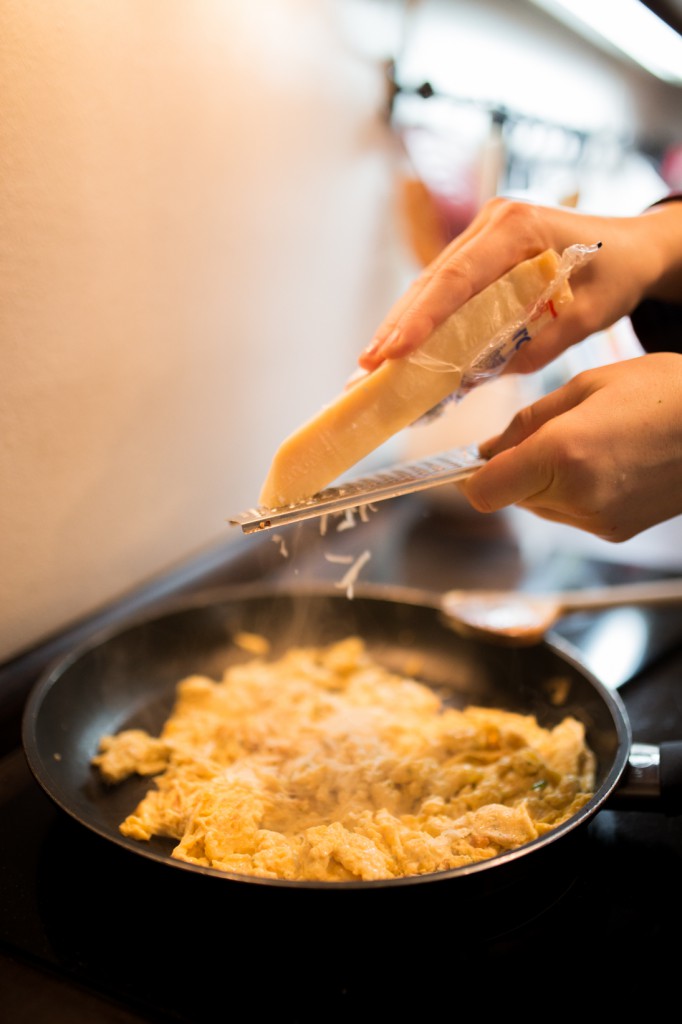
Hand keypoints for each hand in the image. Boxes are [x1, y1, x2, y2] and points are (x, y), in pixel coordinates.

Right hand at [359, 197, 681, 374]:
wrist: (632, 248)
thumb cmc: (616, 275)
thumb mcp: (584, 316)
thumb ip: (530, 344)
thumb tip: (472, 377)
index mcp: (519, 227)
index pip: (459, 276)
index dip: (423, 317)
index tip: (394, 351)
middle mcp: (493, 222)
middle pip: (433, 279)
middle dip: (397, 326)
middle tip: (367, 368)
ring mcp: (482, 234)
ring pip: (430, 284)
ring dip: (401, 326)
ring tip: (370, 367)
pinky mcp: (479, 253)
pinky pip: (442, 289)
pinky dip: (421, 321)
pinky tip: (399, 350)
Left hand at [457, 352, 681, 540]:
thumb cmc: (665, 392)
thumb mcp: (587, 385)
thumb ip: (528, 422)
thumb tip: (486, 451)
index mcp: (563, 454)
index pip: (484, 491)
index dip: (469, 478)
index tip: (469, 462)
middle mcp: (577, 497)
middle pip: (510, 496)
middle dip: (512, 468)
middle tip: (544, 432)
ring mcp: (598, 521)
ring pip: (538, 506)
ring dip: (541, 481)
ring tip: (584, 443)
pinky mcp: (615, 532)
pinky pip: (569, 514)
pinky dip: (569, 492)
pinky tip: (603, 462)